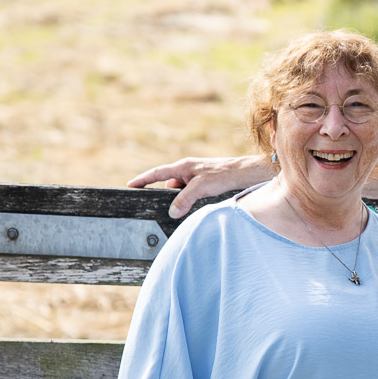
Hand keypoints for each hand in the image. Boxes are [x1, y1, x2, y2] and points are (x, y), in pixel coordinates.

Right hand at [127, 156, 268, 217]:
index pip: (157, 173)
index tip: (130, 185)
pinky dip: (192, 202)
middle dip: (168, 197)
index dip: (142, 179)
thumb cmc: (225, 174)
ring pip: (183, 192)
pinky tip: (199, 209)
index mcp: (183, 166)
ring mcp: (198, 177)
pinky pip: (193, 195)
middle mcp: (189, 170)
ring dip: (183, 201)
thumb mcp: (201, 187)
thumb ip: (184, 199)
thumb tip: (173, 212)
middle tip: (167, 209)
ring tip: (189, 209)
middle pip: (170, 186)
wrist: (247, 174)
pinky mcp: (207, 184)